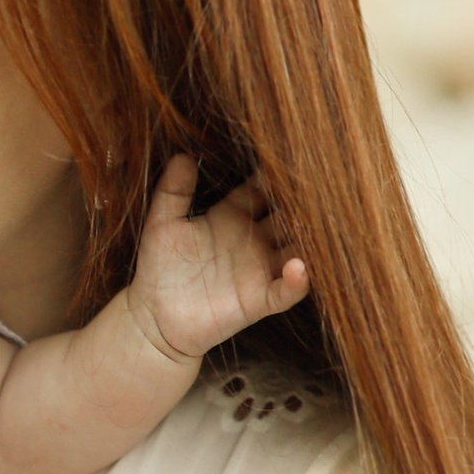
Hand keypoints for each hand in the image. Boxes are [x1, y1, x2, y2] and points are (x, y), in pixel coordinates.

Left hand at [125, 162, 307, 369]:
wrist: (154, 319)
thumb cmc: (159, 268)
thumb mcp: (162, 225)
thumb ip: (173, 192)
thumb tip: (182, 155)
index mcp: (232, 216)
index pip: (262, 188)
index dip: (274, 174)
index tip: (288, 154)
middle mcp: (253, 240)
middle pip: (287, 215)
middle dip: (302, 203)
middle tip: (320, 185)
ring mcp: (260, 269)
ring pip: (297, 248)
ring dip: (309, 239)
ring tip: (319, 224)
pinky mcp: (259, 300)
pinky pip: (286, 290)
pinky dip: (297, 280)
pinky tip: (298, 266)